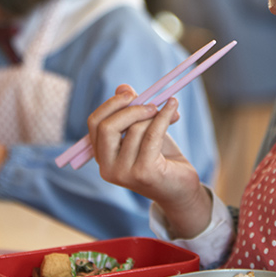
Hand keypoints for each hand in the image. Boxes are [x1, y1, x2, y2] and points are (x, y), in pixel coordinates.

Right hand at [87, 85, 211, 237]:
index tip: (130, 93)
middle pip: (107, 127)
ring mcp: (124, 173)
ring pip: (135, 129)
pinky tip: (174, 108)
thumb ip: (131, 111)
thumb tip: (123, 87)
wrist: (181, 188)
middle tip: (150, 101)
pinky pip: (152, 134)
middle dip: (129, 109)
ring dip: (155, 115)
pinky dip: (164, 116)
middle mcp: (107, 168)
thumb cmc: (160, 158)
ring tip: (169, 113)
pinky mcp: (144, 173)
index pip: (94, 124)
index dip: (111, 105)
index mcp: (102, 157)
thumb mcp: (143, 131)